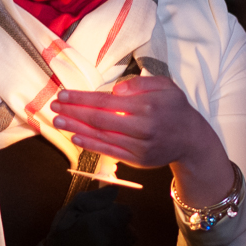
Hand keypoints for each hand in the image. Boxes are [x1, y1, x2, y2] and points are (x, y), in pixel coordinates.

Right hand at [8, 186, 140, 245]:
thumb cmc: (61, 244)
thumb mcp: (69, 214)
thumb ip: (92, 199)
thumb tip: (114, 190)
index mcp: (108, 221)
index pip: (126, 213)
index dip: (114, 218)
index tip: (102, 226)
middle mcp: (121, 240)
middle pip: (131, 232)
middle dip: (118, 235)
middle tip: (98, 245)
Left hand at [51, 76, 234, 206]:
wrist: (192, 140)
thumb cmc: (174, 108)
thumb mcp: (165, 86)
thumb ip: (141, 83)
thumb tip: (116, 89)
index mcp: (148, 106)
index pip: (107, 102)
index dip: (82, 99)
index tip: (63, 95)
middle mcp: (143, 128)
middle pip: (100, 120)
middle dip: (74, 113)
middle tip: (54, 107)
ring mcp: (140, 147)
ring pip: (102, 137)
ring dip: (76, 129)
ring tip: (58, 122)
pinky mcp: (137, 161)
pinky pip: (109, 152)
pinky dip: (91, 145)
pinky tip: (75, 138)